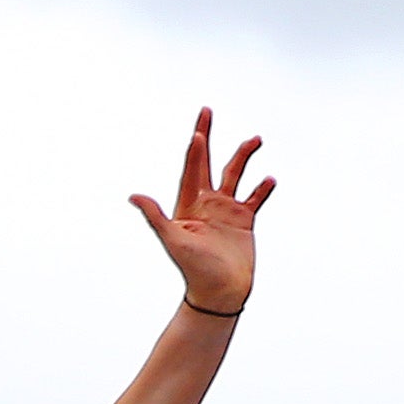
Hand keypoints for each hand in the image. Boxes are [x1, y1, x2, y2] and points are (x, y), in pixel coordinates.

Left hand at [129, 108, 273, 313]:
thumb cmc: (194, 270)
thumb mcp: (173, 240)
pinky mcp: (244, 221)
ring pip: (235, 174)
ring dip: (244, 157)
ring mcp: (225, 211)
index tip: (198, 134)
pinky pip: (254, 198)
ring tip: (255, 139)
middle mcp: (205, 203)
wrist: (219, 293)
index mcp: (187, 205)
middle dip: (206, 136)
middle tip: (206, 110)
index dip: (194, 152)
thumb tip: (133, 196)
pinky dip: (262, 188)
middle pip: (207, 162)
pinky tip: (269, 178)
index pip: (190, 170)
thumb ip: (154, 215)